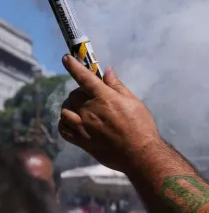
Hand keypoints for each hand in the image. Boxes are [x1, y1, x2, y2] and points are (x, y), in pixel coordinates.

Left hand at [58, 56, 161, 171]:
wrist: (139, 154)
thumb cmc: (141, 126)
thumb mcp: (134, 102)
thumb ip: (117, 86)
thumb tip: (108, 72)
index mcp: (105, 98)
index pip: (84, 78)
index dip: (74, 66)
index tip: (66, 58)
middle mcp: (90, 111)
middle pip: (74, 95)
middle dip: (80, 92)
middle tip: (90, 96)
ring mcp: (83, 126)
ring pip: (65, 111)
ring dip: (70, 107)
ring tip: (80, 109)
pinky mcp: (81, 141)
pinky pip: (63, 128)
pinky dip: (64, 123)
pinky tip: (73, 122)